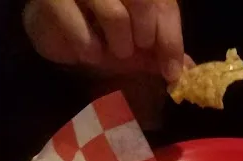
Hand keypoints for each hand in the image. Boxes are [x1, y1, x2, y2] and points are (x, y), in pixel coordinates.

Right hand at [23, 0, 185, 81]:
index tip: (172, 73)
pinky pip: (76, 20)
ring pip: (114, 14)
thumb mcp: (138, 42)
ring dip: (116, 44)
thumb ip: (161, 51)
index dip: (171, 42)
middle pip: (145, 4)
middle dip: (143, 37)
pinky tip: (87, 50)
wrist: (57, 22)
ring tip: (108, 52)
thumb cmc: (103, 30)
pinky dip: (86, 44)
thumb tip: (186, 71)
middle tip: (131, 51)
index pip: (165, 6)